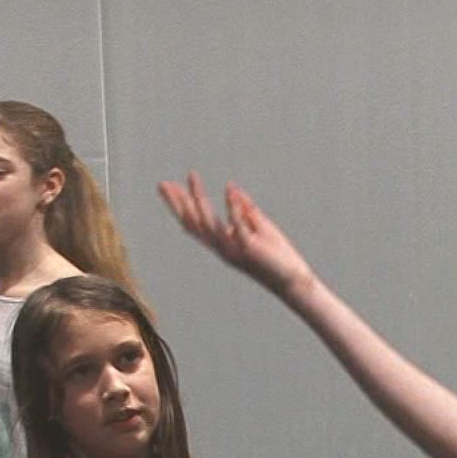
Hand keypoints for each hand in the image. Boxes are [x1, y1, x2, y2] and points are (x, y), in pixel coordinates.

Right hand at [158, 172, 315, 298]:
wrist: (294, 280)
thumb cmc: (278, 256)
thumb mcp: (260, 226)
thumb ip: (246, 209)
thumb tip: (232, 188)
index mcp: (222, 243)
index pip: (194, 223)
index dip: (180, 205)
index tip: (169, 185)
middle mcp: (222, 248)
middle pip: (192, 224)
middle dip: (177, 203)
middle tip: (163, 183)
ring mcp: (234, 250)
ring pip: (208, 223)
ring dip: (199, 198)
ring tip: (192, 177)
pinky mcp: (250, 249)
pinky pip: (238, 226)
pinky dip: (233, 207)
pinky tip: (229, 189)